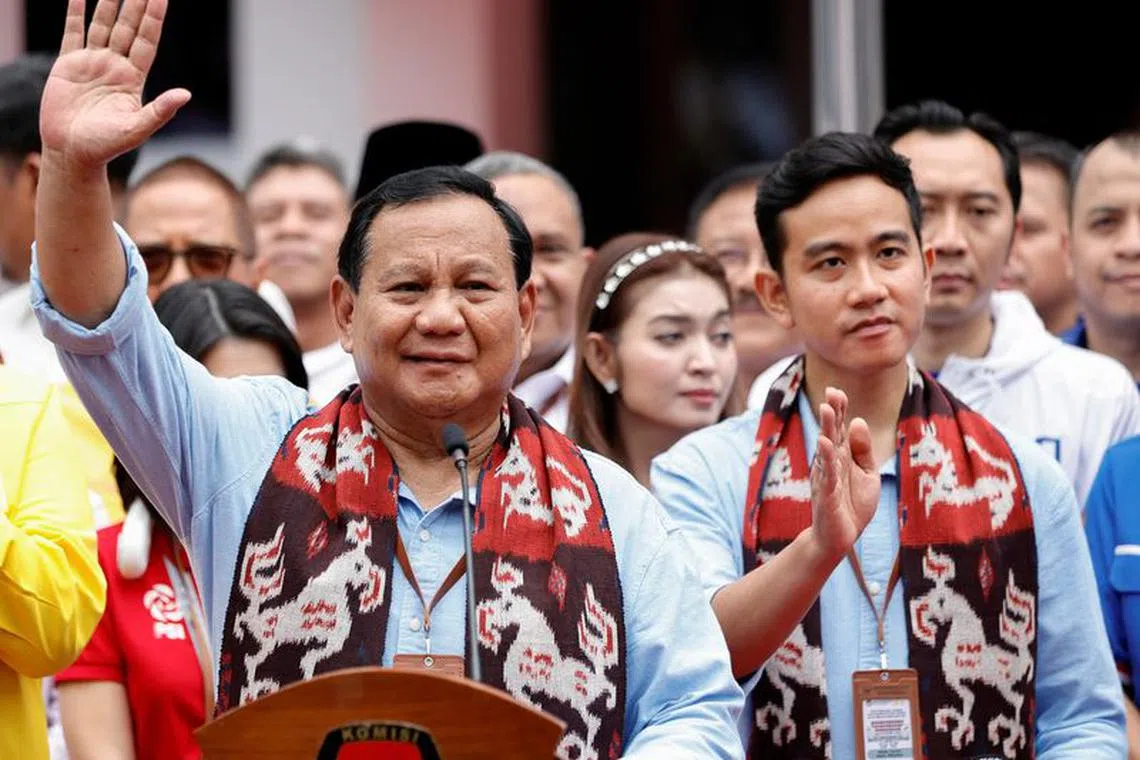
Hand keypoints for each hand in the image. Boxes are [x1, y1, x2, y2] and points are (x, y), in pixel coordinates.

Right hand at [39, 0, 190, 169]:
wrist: (73, 153)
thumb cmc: (106, 146)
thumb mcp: (137, 129)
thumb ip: (160, 111)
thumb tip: (186, 95)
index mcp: (133, 78)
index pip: (146, 41)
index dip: (154, 19)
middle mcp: (115, 66)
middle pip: (128, 28)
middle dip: (136, 5)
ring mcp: (92, 63)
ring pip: (102, 25)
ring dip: (108, 4)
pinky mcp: (69, 64)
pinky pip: (73, 32)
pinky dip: (74, 13)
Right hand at [807, 387, 879, 560]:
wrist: (839, 538)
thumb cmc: (852, 505)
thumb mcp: (867, 474)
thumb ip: (863, 449)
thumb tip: (858, 420)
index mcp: (841, 457)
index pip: (839, 429)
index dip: (839, 410)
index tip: (837, 390)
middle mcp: (831, 464)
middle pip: (831, 433)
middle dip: (831, 413)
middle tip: (831, 392)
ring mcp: (827, 478)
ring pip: (827, 449)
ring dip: (826, 428)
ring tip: (826, 408)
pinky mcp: (827, 495)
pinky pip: (827, 473)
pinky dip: (826, 458)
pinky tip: (824, 443)